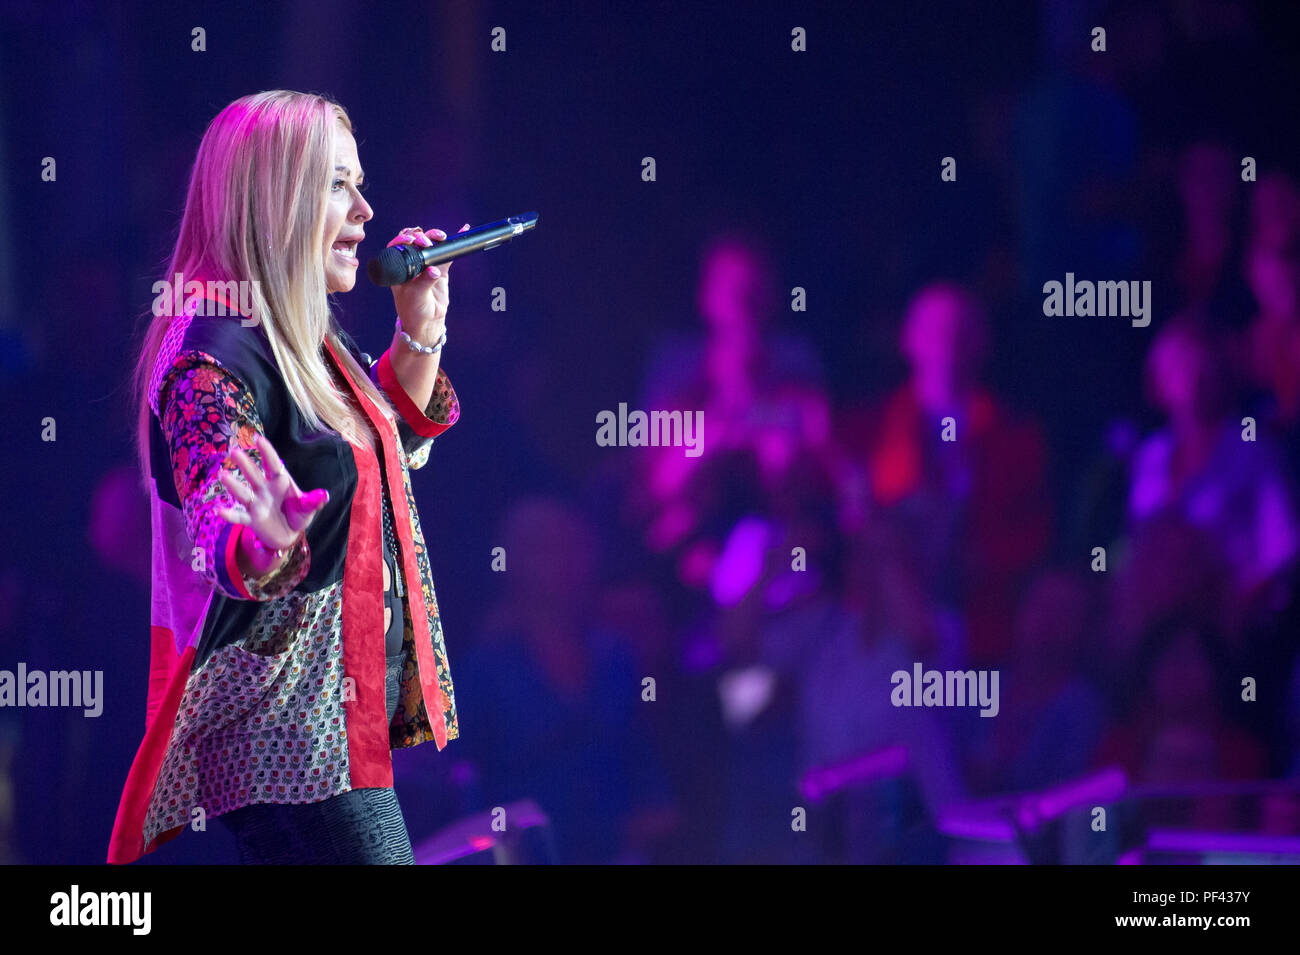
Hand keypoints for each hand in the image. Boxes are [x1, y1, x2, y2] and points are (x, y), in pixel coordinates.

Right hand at [215, 433, 328, 574]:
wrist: (289, 534)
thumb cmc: (298, 514)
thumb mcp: (308, 507)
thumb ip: (314, 501)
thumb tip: (324, 495)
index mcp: (280, 481)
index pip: (273, 464)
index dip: (267, 452)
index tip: (258, 439)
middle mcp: (265, 489)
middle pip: (254, 474)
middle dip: (245, 463)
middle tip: (234, 451)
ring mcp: (256, 503)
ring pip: (243, 492)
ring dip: (234, 485)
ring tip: (222, 475)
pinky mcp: (251, 518)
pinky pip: (239, 516)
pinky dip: (229, 514)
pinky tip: (218, 510)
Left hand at [387, 223, 470, 337]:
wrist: (427, 321)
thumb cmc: (413, 310)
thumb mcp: (415, 296)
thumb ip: (424, 282)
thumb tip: (434, 270)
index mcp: (398, 266)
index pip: (398, 246)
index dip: (404, 239)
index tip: (412, 240)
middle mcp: (411, 262)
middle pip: (415, 240)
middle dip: (422, 236)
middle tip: (428, 243)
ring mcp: (426, 264)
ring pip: (431, 244)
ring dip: (436, 237)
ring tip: (442, 237)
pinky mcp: (440, 269)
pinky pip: (447, 253)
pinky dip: (453, 244)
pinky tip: (462, 230)